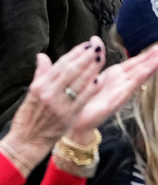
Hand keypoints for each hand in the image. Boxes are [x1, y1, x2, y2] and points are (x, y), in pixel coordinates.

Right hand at [2, 38, 106, 174]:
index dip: (75, 53)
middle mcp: (49, 93)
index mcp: (40, 85)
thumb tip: (42, 56)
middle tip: (98, 45)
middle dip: (86, 56)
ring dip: (92, 68)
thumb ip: (41, 74)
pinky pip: (83, 98)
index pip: (61, 65)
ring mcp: (59, 104)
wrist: (28, 140)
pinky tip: (100, 78)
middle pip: (71, 70)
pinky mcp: (69, 115)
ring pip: (79, 82)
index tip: (87, 44)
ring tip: (102, 56)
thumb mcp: (32, 93)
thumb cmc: (30, 116)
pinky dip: (92, 87)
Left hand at [64, 45, 157, 144]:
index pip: (134, 63)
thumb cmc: (81, 98)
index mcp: (114, 76)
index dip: (146, 55)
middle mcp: (120, 83)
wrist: (75, 121)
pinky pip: (129, 87)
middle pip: (140, 68)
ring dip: (152, 66)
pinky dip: (140, 78)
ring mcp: (120, 92)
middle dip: (154, 58)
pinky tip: (148, 71)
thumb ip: (94, 56)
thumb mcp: (88, 73)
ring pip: (139, 76)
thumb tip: (94, 38)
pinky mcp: (116, 101)